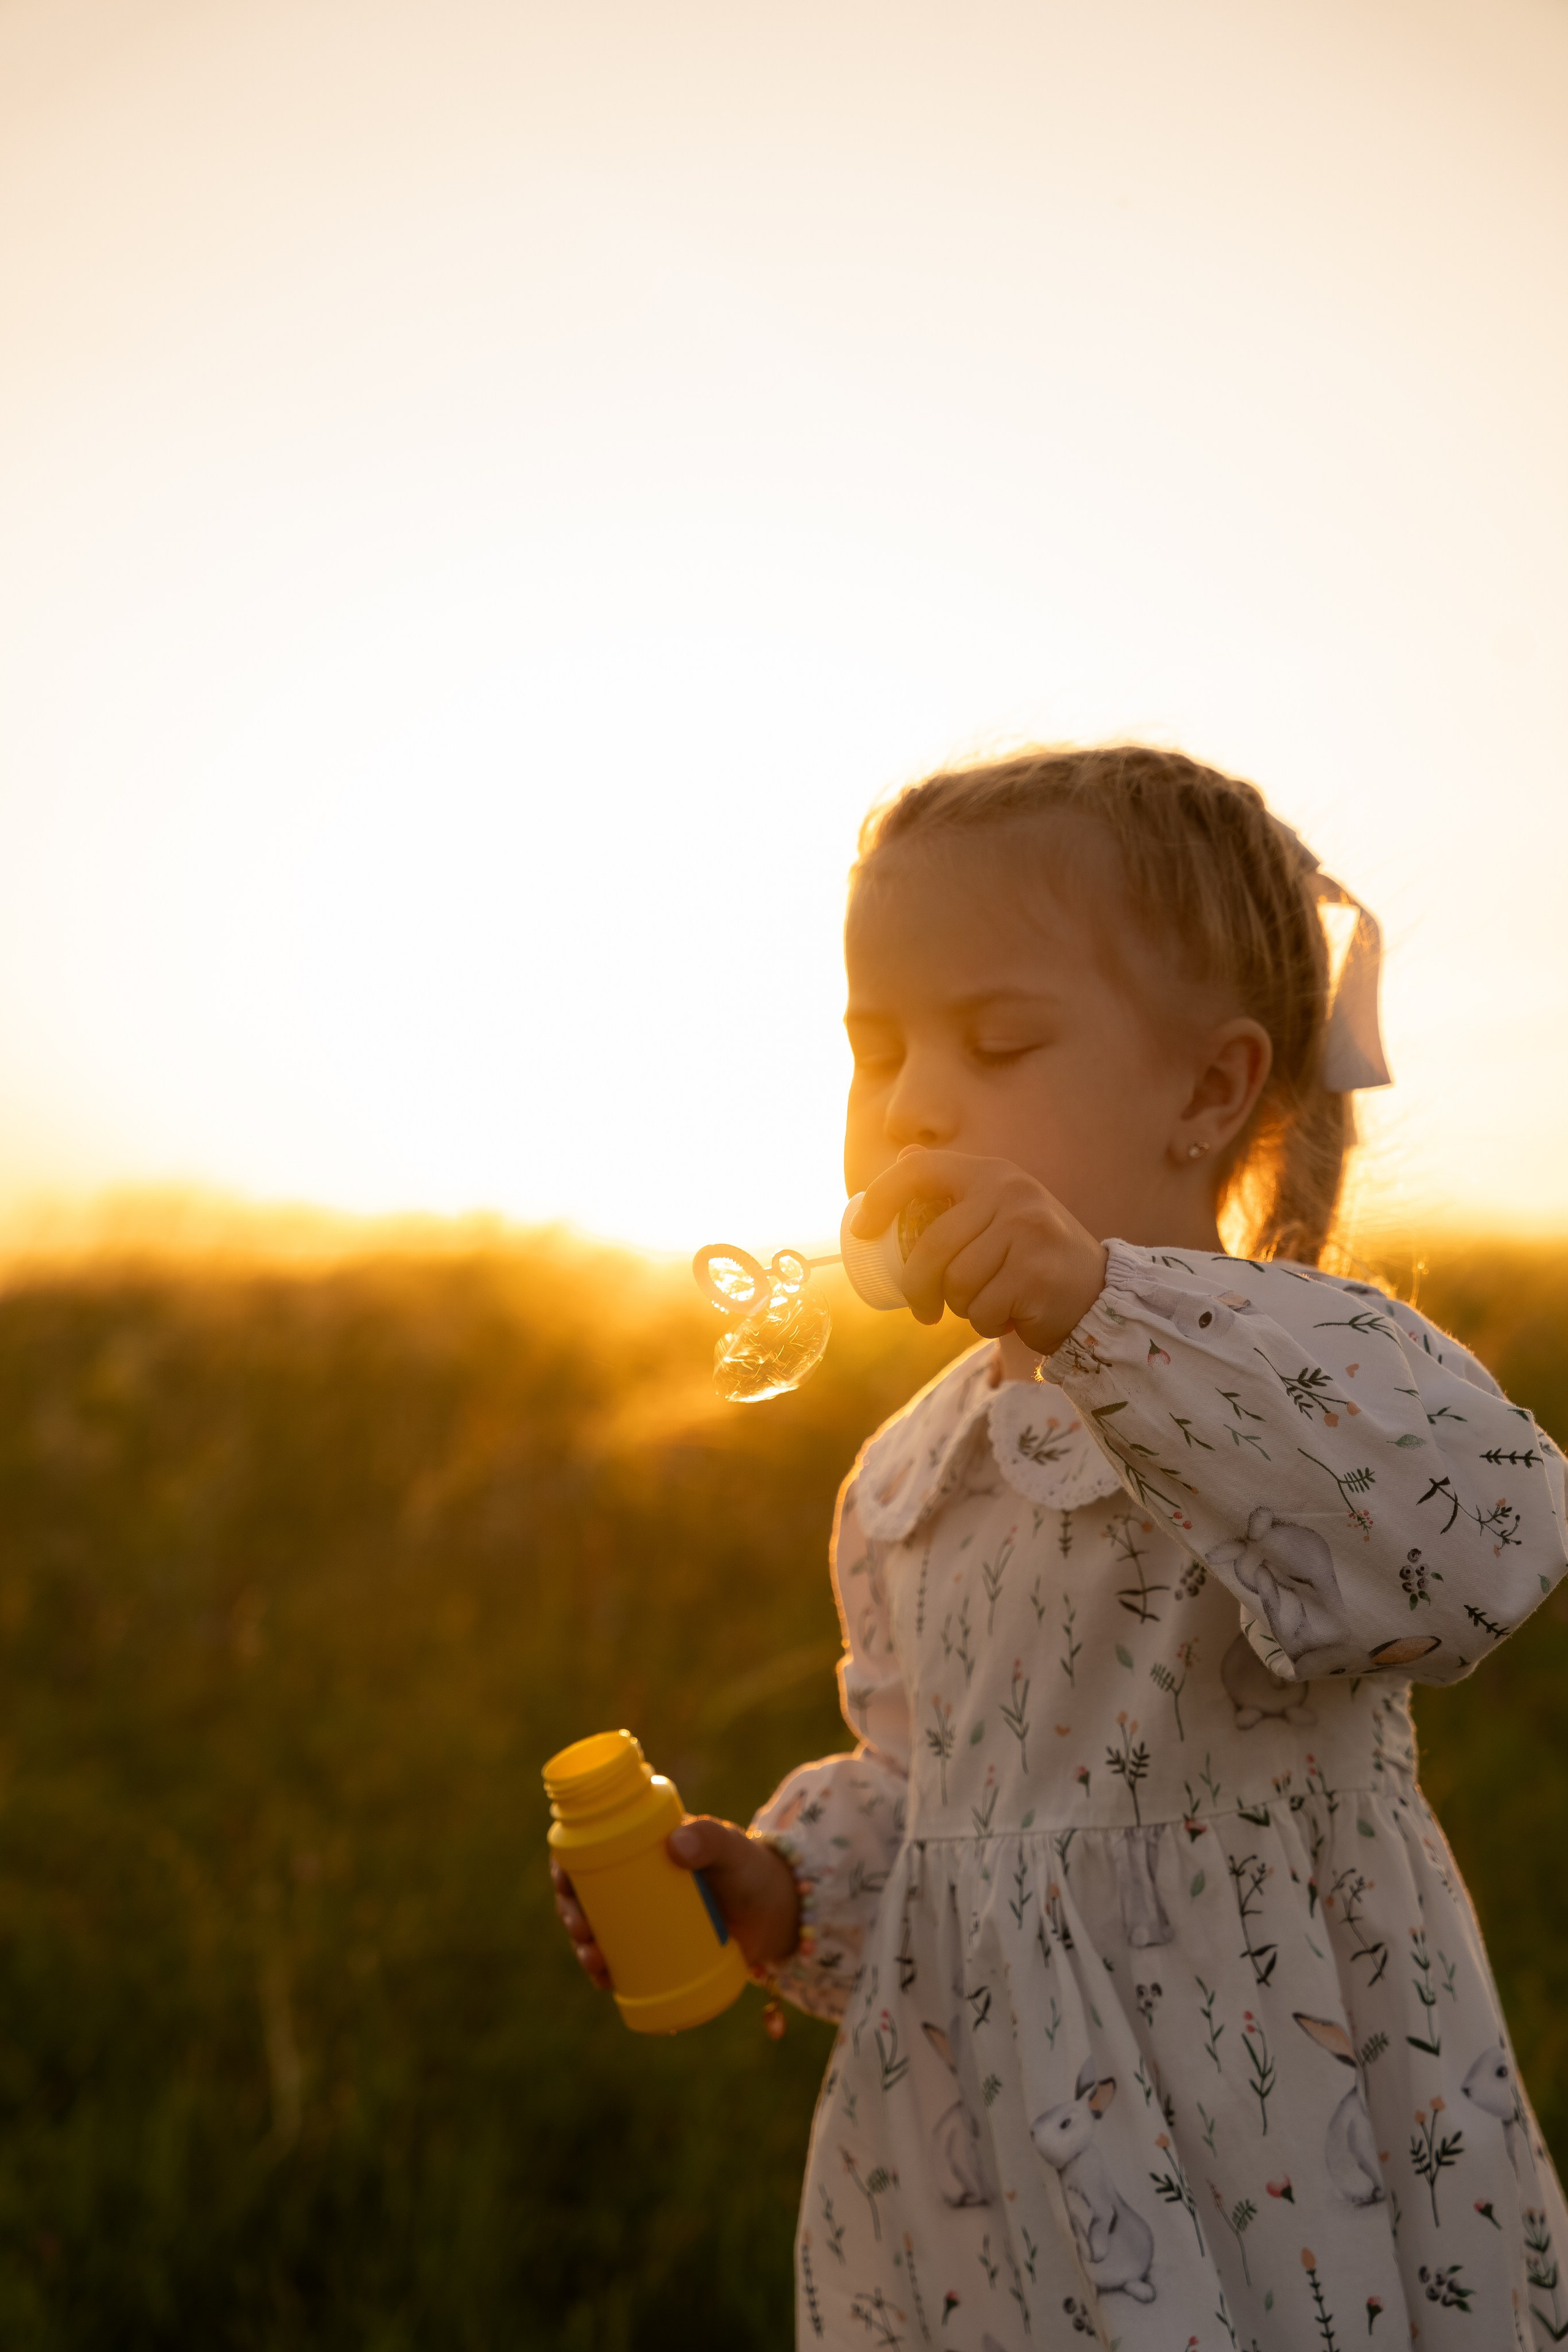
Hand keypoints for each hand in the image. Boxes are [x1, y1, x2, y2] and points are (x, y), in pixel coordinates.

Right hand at [550, 1816, 799, 1990]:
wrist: (779, 1914)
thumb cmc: (752, 1870)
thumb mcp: (731, 1851)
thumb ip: (710, 1839)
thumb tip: (674, 1844)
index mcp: (646, 1847)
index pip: (592, 1848)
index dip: (567, 1863)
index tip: (563, 1880)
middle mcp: (639, 1881)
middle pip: (587, 1894)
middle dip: (572, 1913)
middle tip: (582, 1931)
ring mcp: (647, 1917)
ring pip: (599, 1929)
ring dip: (584, 1946)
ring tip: (594, 1961)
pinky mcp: (659, 1948)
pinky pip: (621, 1959)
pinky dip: (607, 1970)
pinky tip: (604, 1981)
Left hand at [853, 1150, 1107, 1356]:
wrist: (1096, 1291)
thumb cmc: (1030, 1254)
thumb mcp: (998, 1209)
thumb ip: (956, 1188)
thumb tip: (905, 1154)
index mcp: (992, 1174)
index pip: (920, 1172)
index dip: (882, 1197)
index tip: (861, 1230)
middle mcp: (1010, 1194)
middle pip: (932, 1246)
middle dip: (917, 1287)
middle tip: (923, 1310)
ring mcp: (1026, 1232)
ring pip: (956, 1283)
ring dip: (963, 1307)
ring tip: (986, 1303)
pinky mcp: (1036, 1273)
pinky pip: (982, 1310)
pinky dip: (988, 1323)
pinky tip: (1011, 1314)